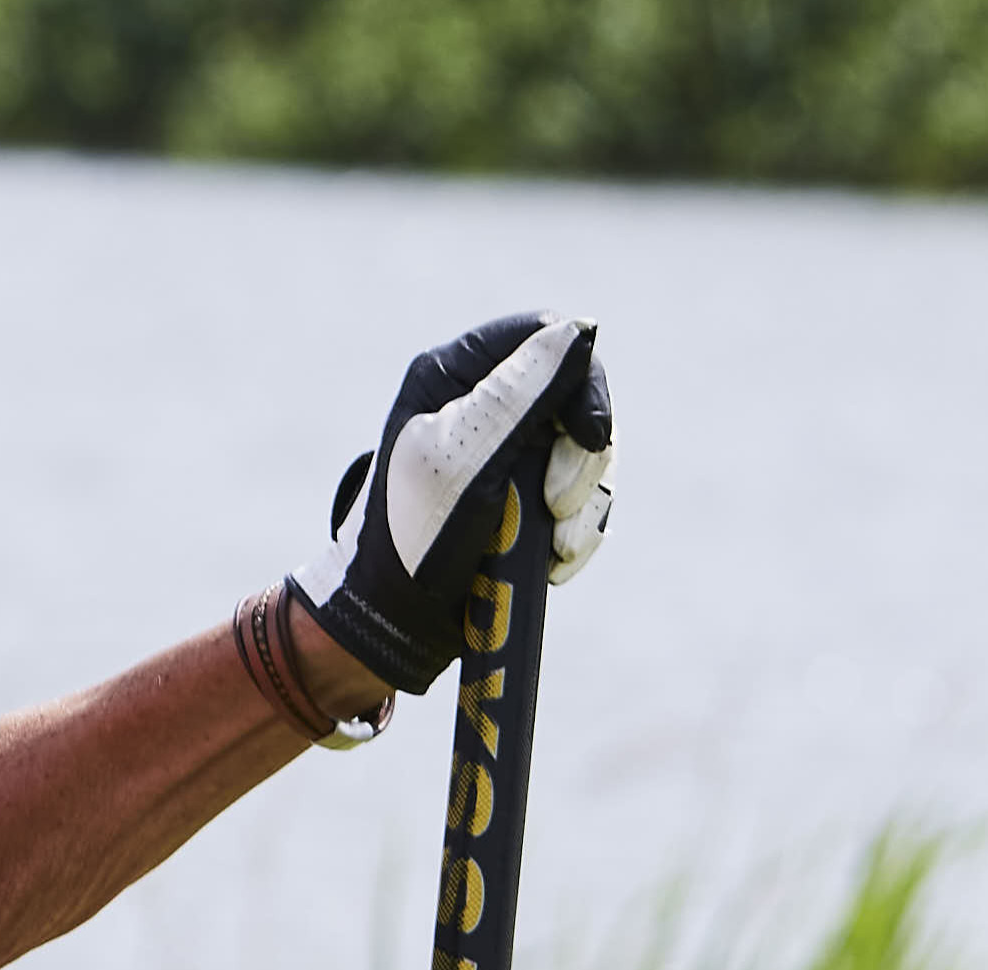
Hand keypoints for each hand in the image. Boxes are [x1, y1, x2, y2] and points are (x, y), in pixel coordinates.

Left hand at [300, 313, 615, 694]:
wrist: (398, 621)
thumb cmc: (417, 536)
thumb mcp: (466, 460)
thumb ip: (519, 394)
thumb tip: (579, 331)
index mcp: (453, 375)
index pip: (543, 336)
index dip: (582, 378)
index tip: (590, 433)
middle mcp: (484, 404)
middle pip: (577, 396)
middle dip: (579, 458)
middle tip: (552, 503)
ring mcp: (509, 451)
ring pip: (588, 452)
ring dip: (579, 504)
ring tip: (550, 544)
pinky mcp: (527, 496)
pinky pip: (582, 497)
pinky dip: (576, 531)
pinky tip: (550, 560)